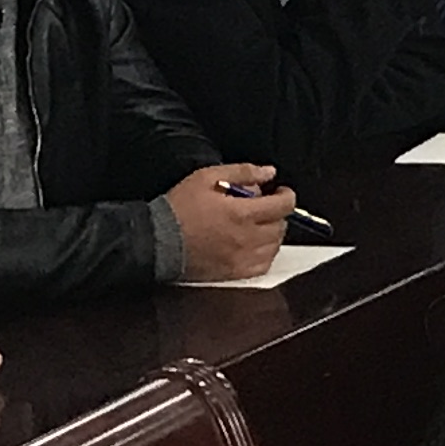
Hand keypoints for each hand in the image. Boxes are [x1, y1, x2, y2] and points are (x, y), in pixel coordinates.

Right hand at [164, 164, 296, 282]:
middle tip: (263, 207)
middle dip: (276, 213)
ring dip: (271, 233)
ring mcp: (241, 258)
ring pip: (275, 246)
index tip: (281, 192)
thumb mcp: (206, 177)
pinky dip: (264, 254)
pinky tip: (253, 245)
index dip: (287, 195)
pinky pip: (263, 265)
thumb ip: (242, 172)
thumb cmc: (178, 208)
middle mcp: (247, 238)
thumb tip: (268, 172)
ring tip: (256, 225)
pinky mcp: (233, 273)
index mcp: (242, 213)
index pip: (283, 205)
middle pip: (281, 226)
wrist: (157, 240)